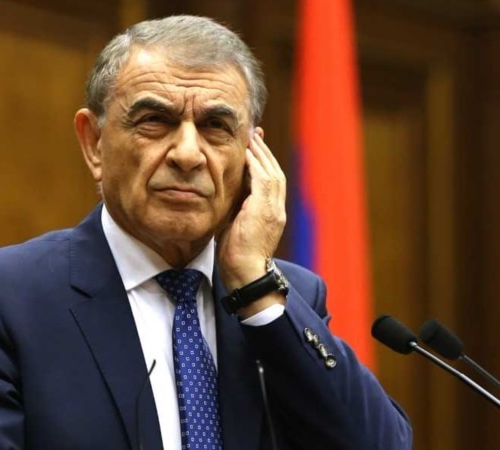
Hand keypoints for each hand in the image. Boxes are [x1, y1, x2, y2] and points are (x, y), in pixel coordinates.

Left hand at [216, 130, 286, 301]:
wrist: (247, 275)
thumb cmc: (237, 258)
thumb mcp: (234, 228)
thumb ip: (234, 211)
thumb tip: (222, 199)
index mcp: (271, 214)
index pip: (269, 182)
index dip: (262, 163)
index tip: (254, 147)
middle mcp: (277, 209)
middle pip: (274, 172)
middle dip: (265, 152)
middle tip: (256, 133)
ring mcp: (274, 209)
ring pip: (272, 172)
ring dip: (262, 153)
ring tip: (252, 137)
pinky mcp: (266, 210)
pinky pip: (264, 180)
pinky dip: (257, 164)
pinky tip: (248, 152)